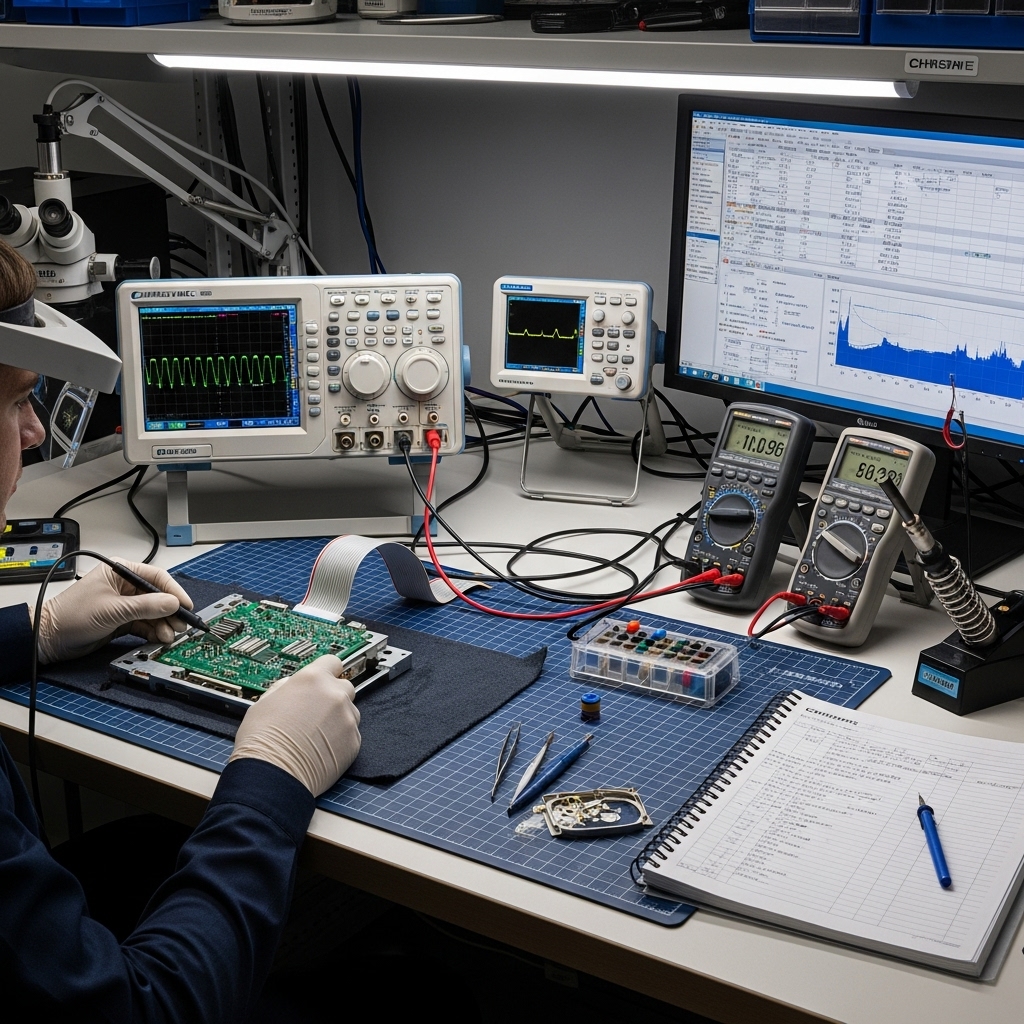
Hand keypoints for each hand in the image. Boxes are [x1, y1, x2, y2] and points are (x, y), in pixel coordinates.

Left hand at [35, 560, 191, 663]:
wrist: (48, 639)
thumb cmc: (71, 616)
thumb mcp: (113, 610)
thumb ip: (146, 606)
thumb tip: (173, 603)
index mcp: (120, 572)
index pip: (156, 577)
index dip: (174, 591)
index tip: (186, 605)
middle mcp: (124, 586)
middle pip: (158, 596)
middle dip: (170, 611)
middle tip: (181, 625)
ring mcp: (124, 604)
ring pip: (153, 612)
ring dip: (163, 624)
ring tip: (168, 636)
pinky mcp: (121, 620)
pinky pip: (145, 624)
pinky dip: (153, 631)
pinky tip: (159, 638)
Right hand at [228, 655, 361, 796]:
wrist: (272, 775)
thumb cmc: (262, 741)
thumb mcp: (265, 700)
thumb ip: (287, 686)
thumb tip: (294, 685)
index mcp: (312, 679)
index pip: (332, 662)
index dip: (326, 671)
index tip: (324, 678)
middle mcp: (334, 694)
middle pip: (344, 686)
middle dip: (333, 696)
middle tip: (316, 711)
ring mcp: (347, 718)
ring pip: (349, 711)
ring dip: (338, 718)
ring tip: (316, 734)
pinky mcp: (354, 741)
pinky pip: (351, 734)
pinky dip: (340, 739)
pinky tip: (321, 748)